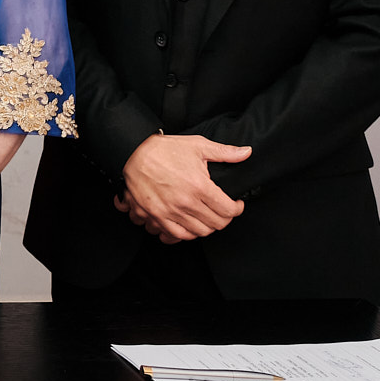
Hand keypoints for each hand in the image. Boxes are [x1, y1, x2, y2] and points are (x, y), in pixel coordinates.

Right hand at [119, 133, 249, 241]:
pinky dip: (186, 233)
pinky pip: (177, 235)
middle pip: (216, 224)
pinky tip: (189, 225)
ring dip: (206, 227)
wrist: (132, 152)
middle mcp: (186, 202)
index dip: (237, 209)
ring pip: (199, 233)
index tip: (236, 204)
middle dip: (224, 219)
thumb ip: (224, 152)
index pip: (228, 210)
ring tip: (206, 217)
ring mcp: (170, 211)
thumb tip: (247, 152)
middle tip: (222, 211)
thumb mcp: (197, 145)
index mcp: (199, 186)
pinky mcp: (156, 216)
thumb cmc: (163, 149)